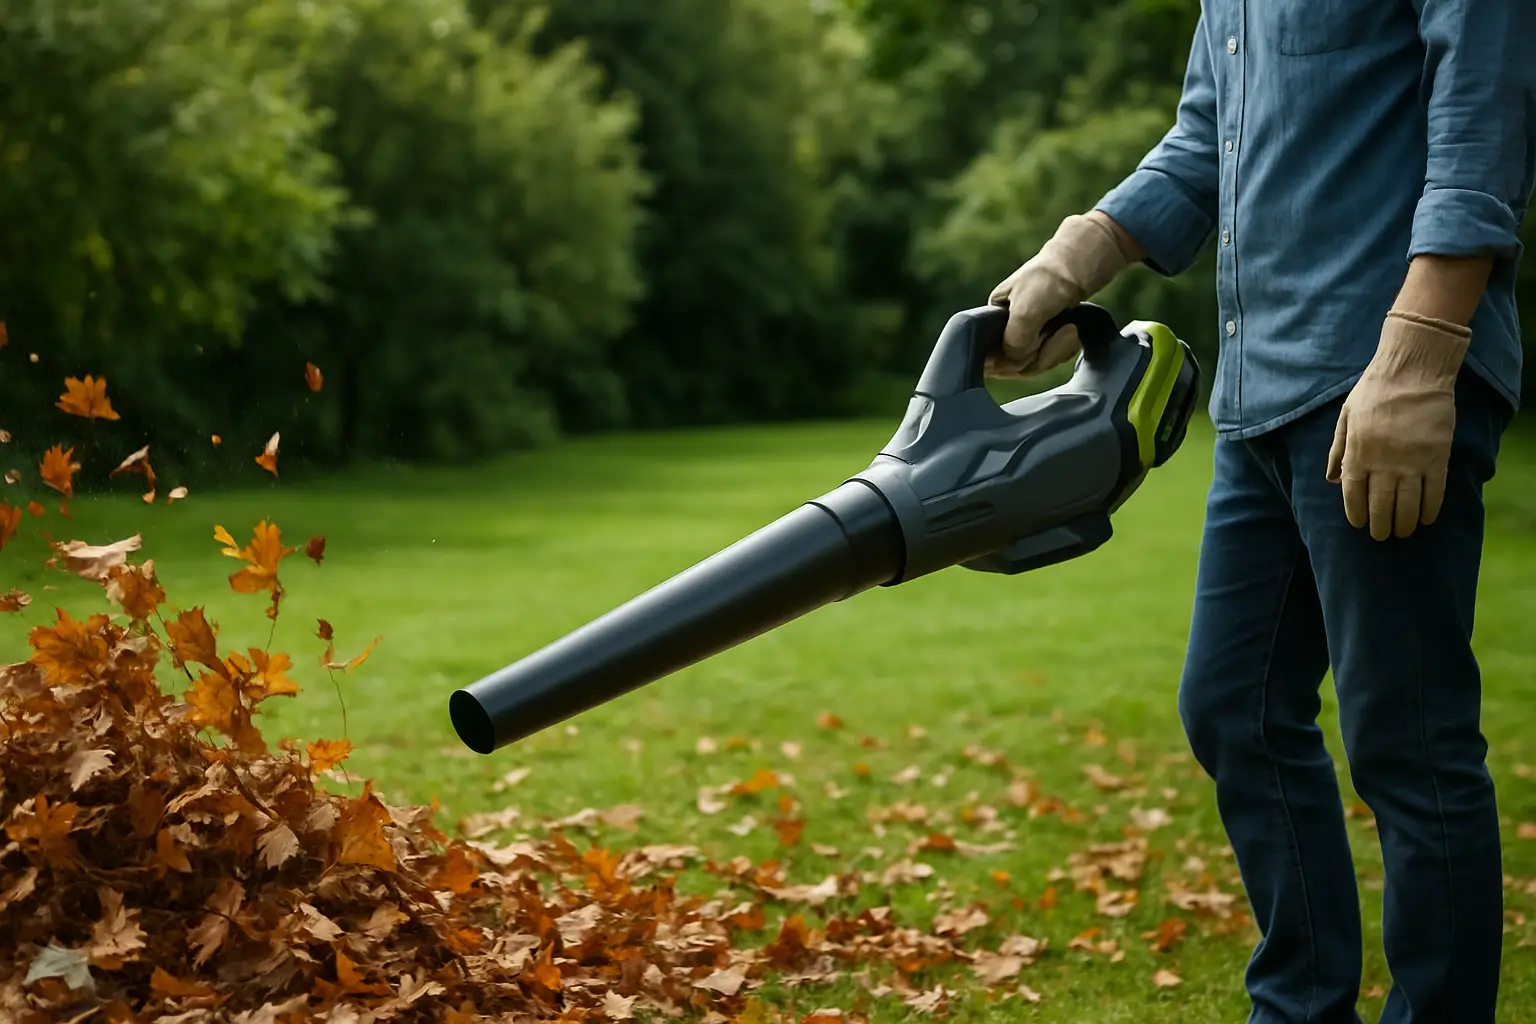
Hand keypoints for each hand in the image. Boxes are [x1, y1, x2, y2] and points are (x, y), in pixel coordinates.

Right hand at [986, 212, 1133, 377]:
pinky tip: (1073, 330)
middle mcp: (1005, 327)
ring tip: (1069, 329)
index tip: (1034, 348)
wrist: (1084, 260)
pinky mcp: (1046, 334)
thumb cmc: (1050, 279)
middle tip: (1059, 333)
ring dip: (1055, 350)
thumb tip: (1015, 362)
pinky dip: (1063, 348)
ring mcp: (1027, 331)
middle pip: (1015, 364)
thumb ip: (1014, 342)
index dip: (1011, 362)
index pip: (991, 358)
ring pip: (1035, 363)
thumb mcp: (1026, 311)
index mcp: (991, 319)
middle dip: (1040, 355)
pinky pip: (1050, 357)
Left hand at [1325, 310, 1468, 539]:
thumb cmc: (1375, 390)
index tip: (1358, 524)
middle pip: (1381, 505)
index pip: (1353, 494)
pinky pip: (1435, 491)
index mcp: (1358, 453)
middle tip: (1381, 535)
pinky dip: (1430, 508)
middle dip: (1380, 525)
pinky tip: (1427, 519)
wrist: (1413, 370)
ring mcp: (1412, 461)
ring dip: (1404, 523)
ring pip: (1408, 504)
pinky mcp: (1437, 456)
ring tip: (1402, 532)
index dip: (1355, 512)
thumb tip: (1332, 478)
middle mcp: (1383, 462)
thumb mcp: (1345, 416)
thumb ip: (1338, 449)